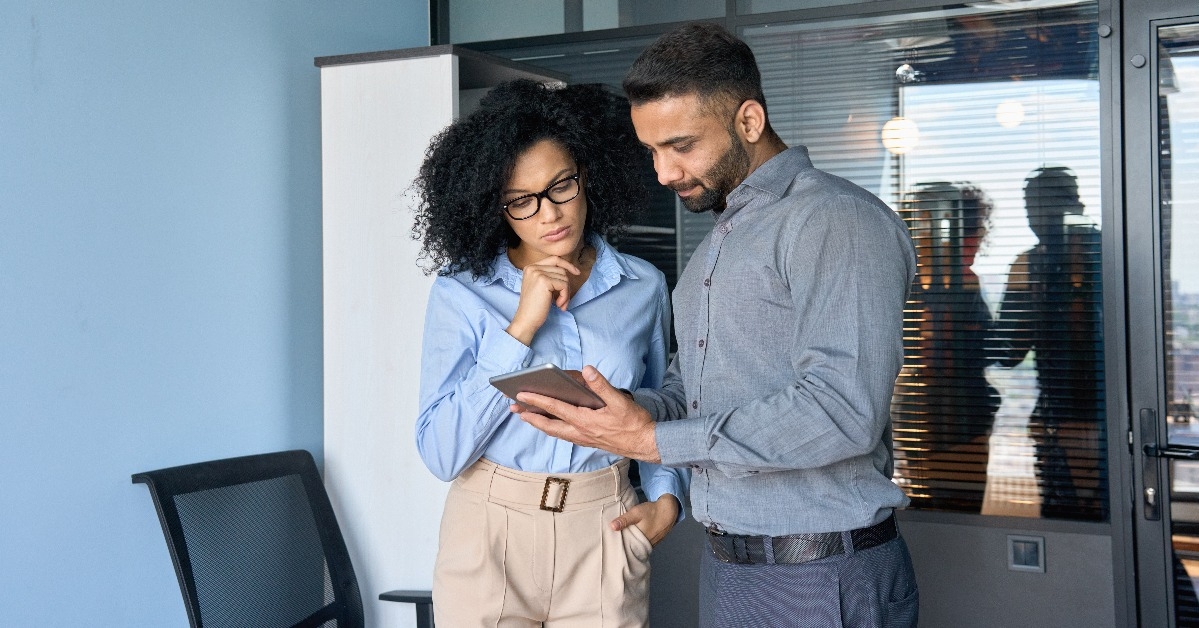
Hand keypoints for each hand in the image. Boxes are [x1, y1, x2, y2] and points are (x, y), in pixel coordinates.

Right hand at [506, 256, 580, 344]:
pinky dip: (565, 296)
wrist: (526, 320)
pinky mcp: (544, 281)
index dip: (567, 265)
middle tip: (563, 300)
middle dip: (566, 286)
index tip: (577, 273)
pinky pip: (564, 285)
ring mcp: (538, 273)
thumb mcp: (540, 286)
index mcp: (530, 267)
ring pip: (564, 278)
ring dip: (566, 293)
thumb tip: (569, 270)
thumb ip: (549, 276)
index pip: (554, 259)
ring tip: (560, 304)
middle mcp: (533, 268)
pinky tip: (558, 305)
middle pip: (561, 270)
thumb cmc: (535, 307)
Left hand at [514, 365, 660, 462]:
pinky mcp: (588, 441)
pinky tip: (551, 424)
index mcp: (585, 420)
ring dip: (539, 423)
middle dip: (530, 416)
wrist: (645, 444)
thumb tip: (587, 370)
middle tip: (513, 409)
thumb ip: (602, 385)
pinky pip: (564, 435)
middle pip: (548, 425)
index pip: (555, 408)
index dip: (536, 401)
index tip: (521, 395)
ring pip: (555, 432)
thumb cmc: (634, 423)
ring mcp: (583, 438)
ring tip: (526, 416)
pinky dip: (552, 428)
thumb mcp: (620, 401)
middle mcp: (580, 432)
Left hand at [610, 494, 678, 545]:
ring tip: (619, 540)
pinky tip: (631, 537)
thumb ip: (624, 520)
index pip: (626, 547)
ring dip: (630, 544)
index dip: (618, 546)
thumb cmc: (652, 511)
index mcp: (640, 539)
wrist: (669, 510)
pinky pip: (642, 544)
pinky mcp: (653, 542)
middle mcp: (646, 545)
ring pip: (637, 546)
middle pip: (631, 548)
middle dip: (623, 546)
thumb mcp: (636, 512)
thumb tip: (612, 526)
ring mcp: (650, 544)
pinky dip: (636, 542)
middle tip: (612, 543)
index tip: (610, 544)